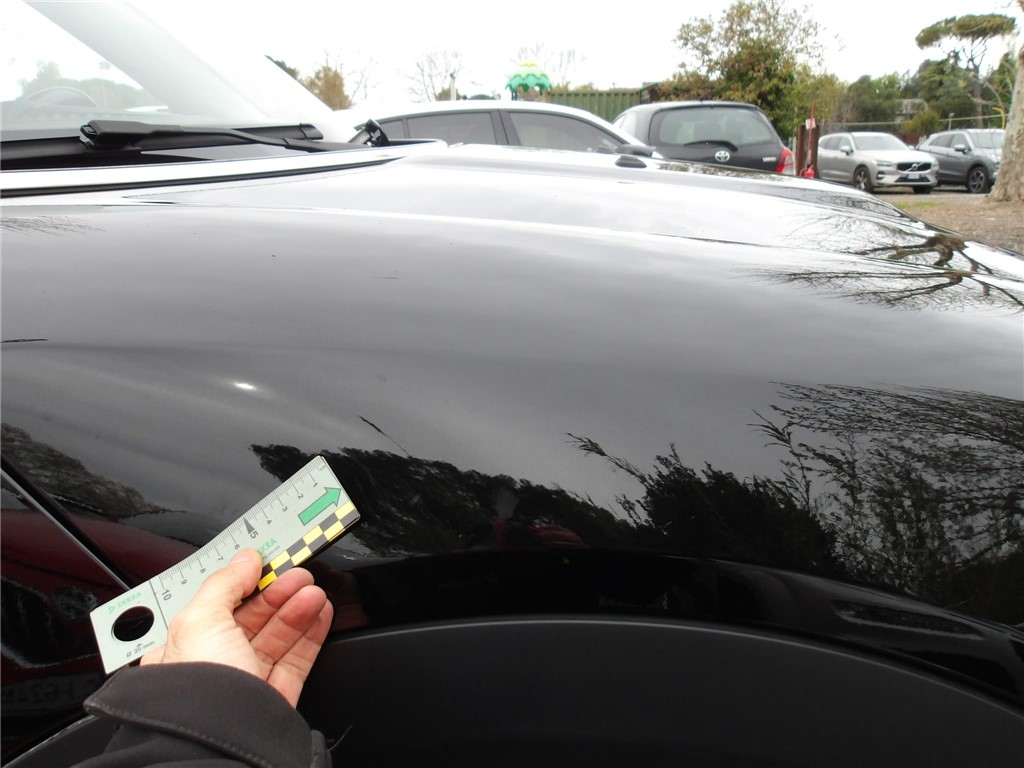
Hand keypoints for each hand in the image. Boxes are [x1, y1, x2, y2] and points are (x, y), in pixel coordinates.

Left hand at [141, 549, 332, 707]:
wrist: (220, 741)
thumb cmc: (196, 689)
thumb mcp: (199, 620)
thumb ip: (224, 583)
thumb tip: (245, 559)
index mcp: (183, 646)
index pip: (216, 604)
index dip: (242, 581)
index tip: (266, 563)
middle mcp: (214, 664)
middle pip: (252, 618)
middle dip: (277, 592)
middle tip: (298, 573)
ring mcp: (246, 682)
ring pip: (277, 636)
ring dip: (298, 608)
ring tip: (313, 590)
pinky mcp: (274, 697)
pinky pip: (297, 660)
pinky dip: (311, 634)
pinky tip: (320, 613)